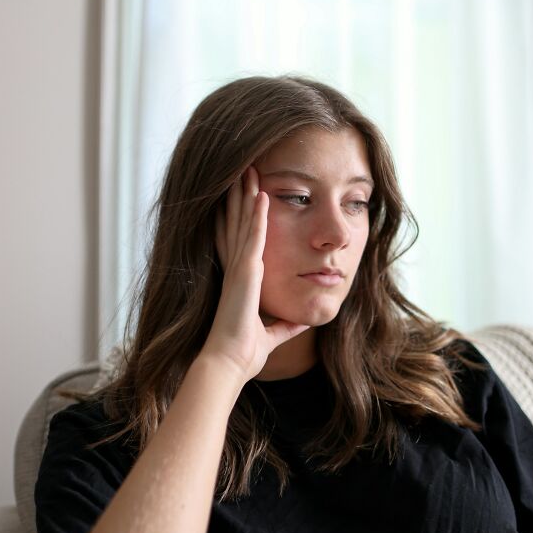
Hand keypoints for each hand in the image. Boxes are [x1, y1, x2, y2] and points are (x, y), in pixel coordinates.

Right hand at [199, 165, 309, 380]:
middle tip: (243, 170)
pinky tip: (261, 195)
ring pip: (243, 223)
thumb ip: (285, 326)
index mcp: (241, 282)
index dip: (241, 217)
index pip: (242, 241)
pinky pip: (253, 237)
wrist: (229, 362)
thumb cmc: (244, 352)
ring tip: (250, 170)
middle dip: (240, 196)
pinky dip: (257, 215)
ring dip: (247, 196)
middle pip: (238, 224)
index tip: (245, 197)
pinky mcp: (244, 272)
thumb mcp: (272, 334)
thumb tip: (302, 322)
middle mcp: (237, 269)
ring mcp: (239, 269)